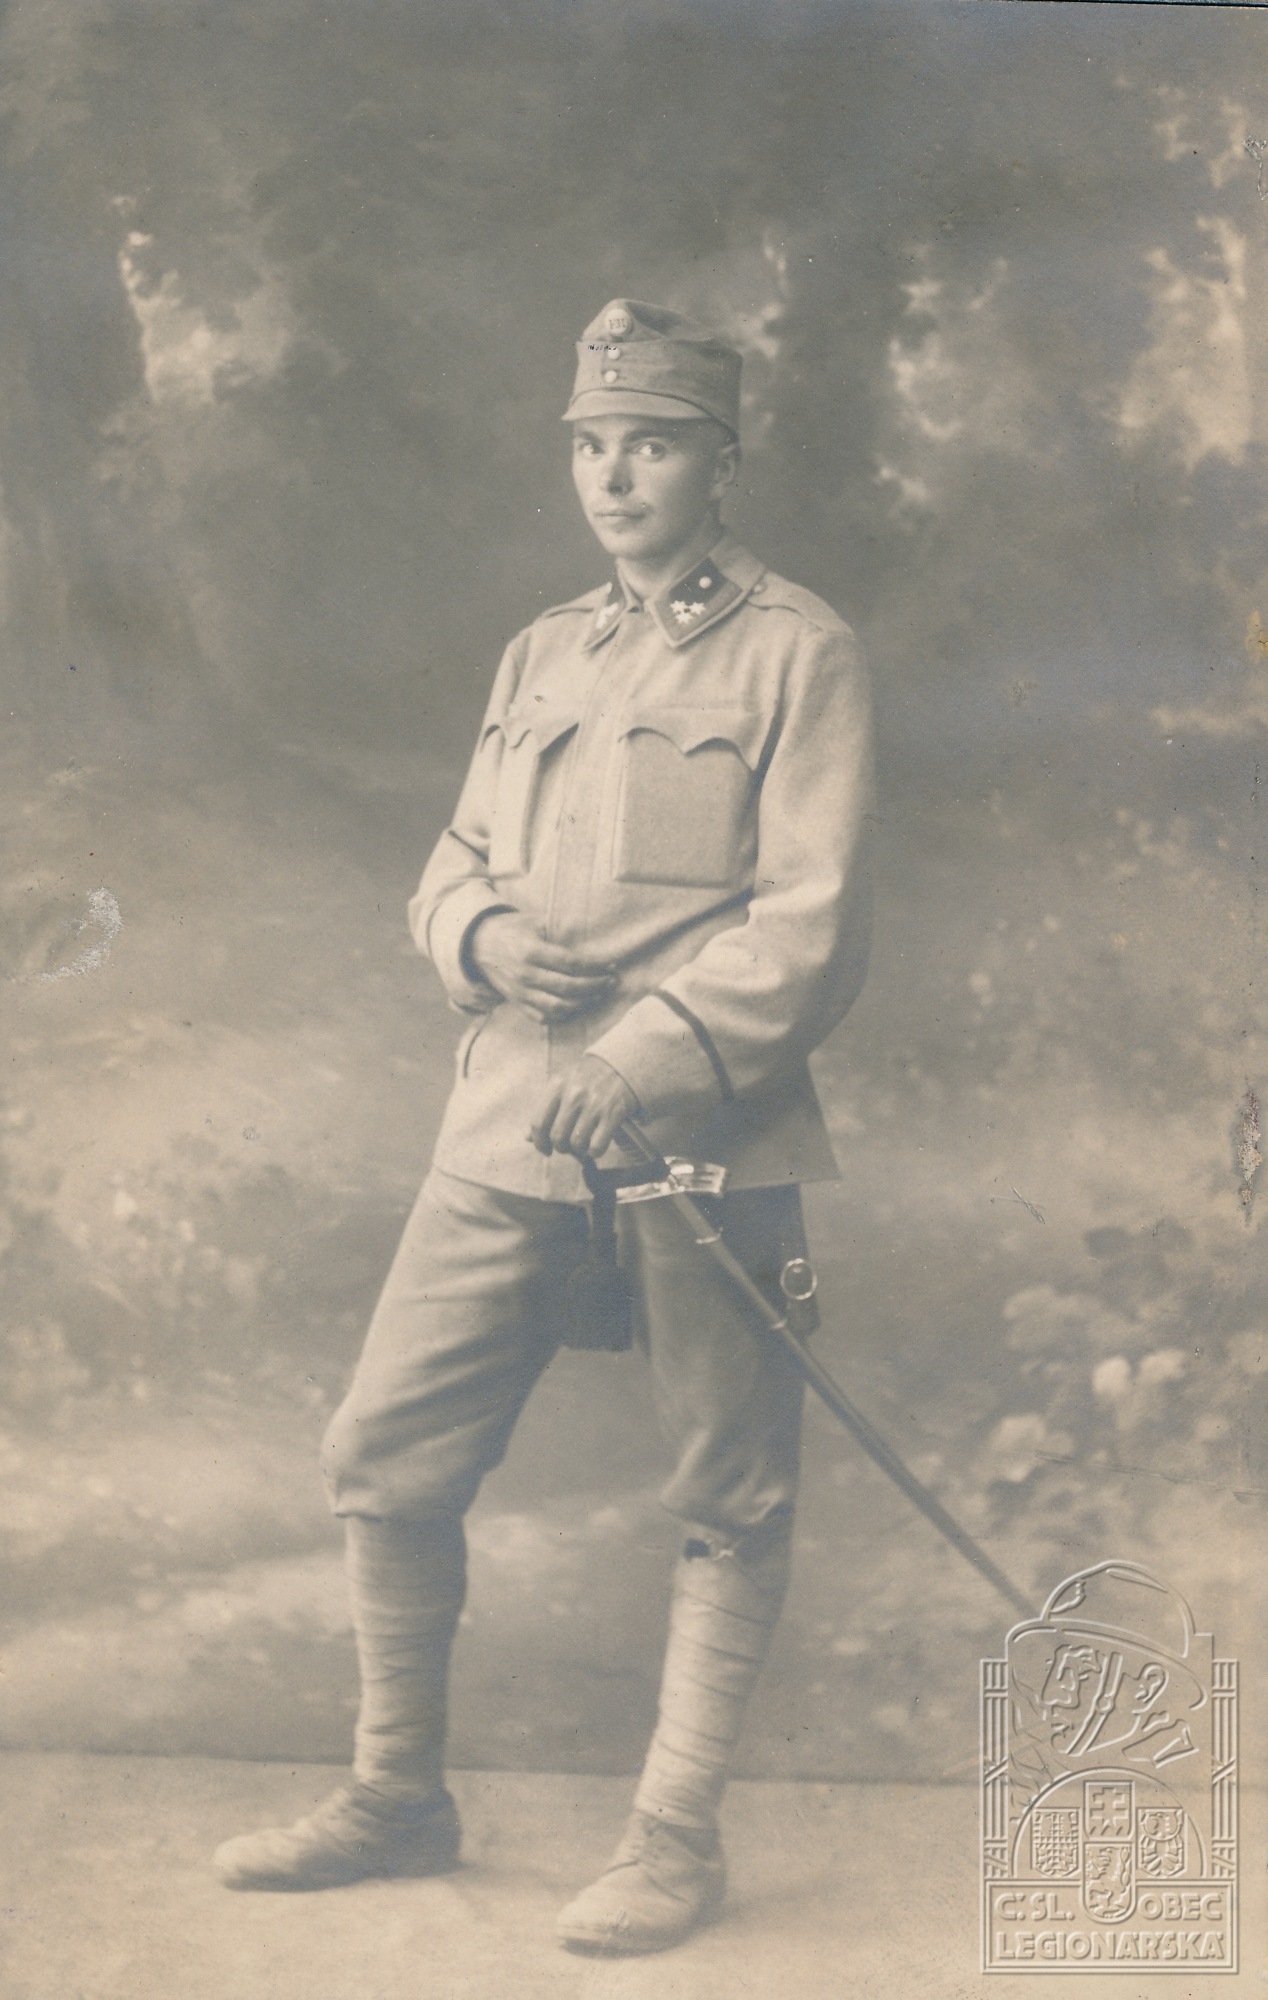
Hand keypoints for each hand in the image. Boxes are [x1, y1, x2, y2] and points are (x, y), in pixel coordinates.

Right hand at [470, 912, 617, 1024]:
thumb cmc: (510, 928)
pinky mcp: (517, 1003)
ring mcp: (520, 993)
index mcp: (530, 951)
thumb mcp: (532, 920)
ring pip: (558, 1007)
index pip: (571, 963)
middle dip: (595, 986)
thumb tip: (592, 937)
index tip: (612, 965)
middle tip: (612, 982)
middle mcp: (525, 975)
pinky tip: (579, 1007)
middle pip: (568, 988)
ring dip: (584, 1004)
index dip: (595, 966)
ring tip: (599, 994)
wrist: (477, 945)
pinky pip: (543, 1017)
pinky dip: (564, 1015)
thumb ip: (559, 929)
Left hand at [529, 1055, 638, 1157]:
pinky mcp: (613, 1114)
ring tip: (582, 1144)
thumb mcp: (561, 1085)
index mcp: (557, 1085)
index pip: (538, 1123)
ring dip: (578, 1150)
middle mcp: (574, 1094)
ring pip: (577, 1144)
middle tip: (566, 1146)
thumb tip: (528, 1138)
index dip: (539, 1142)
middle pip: (557, 1137)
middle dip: (560, 1148)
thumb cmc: (584, 1078)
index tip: (545, 1149)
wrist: (620, 1065)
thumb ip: (544, 1109)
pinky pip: (597, 1147)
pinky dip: (594, 1152)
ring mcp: (595, 1104)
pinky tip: (595, 1144)